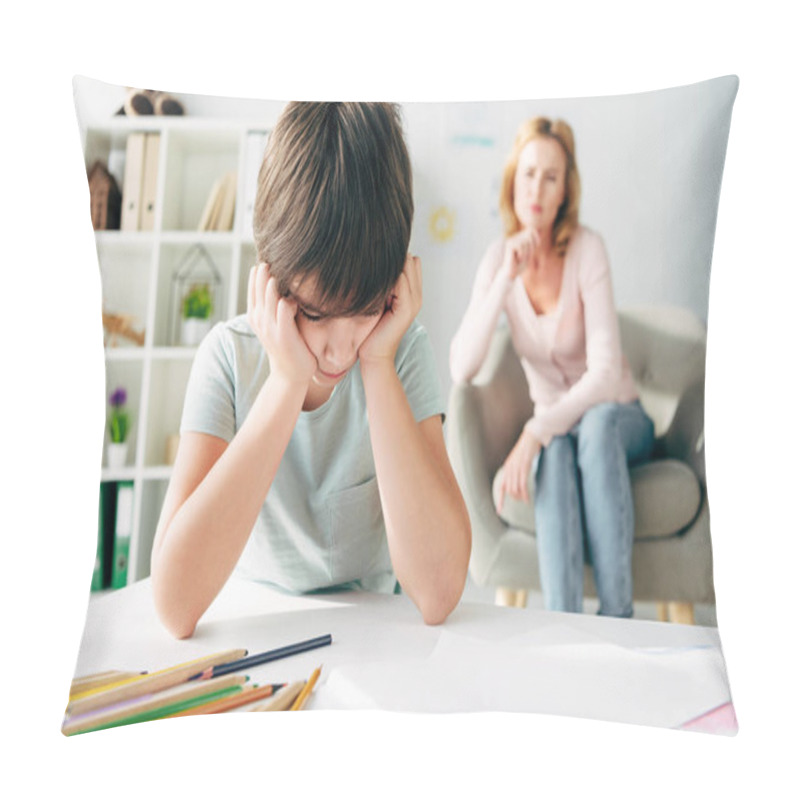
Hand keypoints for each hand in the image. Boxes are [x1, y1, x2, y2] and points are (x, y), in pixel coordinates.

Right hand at [246, 263, 316, 385]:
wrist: (291, 373)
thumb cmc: (287, 345)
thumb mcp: (276, 323)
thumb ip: (276, 306)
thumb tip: (282, 287)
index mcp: (256, 316)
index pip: (253, 289)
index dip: (257, 275)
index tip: (264, 259)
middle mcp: (260, 320)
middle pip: (259, 291)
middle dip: (262, 275)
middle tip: (268, 259)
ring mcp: (271, 328)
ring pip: (269, 299)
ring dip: (271, 286)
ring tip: (274, 271)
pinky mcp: (284, 336)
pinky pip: (284, 314)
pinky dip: (286, 305)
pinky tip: (289, 298)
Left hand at [359, 254, 422, 365]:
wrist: (374, 355)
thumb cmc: (371, 330)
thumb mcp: (376, 301)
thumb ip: (381, 284)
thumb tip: (372, 262)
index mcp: (412, 293)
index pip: (410, 260)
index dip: (393, 255)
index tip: (374, 251)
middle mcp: (416, 295)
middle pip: (409, 260)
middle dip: (390, 256)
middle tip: (371, 253)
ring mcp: (414, 301)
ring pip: (406, 267)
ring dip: (387, 263)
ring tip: (368, 261)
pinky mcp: (406, 308)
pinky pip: (400, 281)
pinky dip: (386, 276)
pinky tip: (369, 275)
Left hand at [496, 429, 540, 514]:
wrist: (532, 435)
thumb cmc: (528, 448)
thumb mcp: (520, 460)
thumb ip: (517, 469)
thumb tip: (519, 480)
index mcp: (507, 468)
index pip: (501, 487)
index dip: (500, 500)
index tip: (499, 511)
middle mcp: (509, 469)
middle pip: (509, 490)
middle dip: (515, 498)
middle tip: (523, 501)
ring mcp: (516, 468)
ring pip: (515, 489)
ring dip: (521, 497)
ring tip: (526, 501)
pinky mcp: (524, 466)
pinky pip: (522, 485)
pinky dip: (525, 494)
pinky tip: (528, 499)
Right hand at [502, 228, 539, 280]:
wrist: (511, 274)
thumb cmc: (520, 265)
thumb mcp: (530, 252)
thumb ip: (533, 241)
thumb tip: (534, 229)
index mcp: (520, 238)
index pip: (532, 231)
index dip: (535, 240)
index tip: (531, 250)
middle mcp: (515, 237)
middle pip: (530, 236)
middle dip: (530, 248)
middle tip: (524, 256)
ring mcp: (512, 240)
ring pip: (526, 242)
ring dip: (526, 253)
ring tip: (520, 258)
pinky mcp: (509, 245)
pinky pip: (521, 246)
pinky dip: (522, 254)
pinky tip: (517, 259)